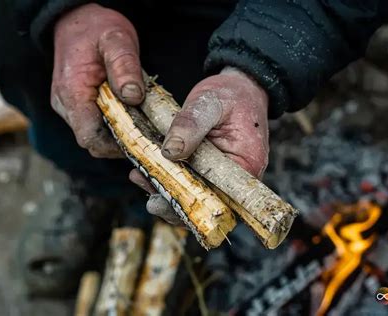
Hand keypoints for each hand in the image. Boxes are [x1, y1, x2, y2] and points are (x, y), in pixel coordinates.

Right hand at [51, 4, 143, 157]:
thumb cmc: (95, 28)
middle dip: (119, 142)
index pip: (90, 137)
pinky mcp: (73, 107)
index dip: (115, 145)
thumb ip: (124, 66)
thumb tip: (133, 97)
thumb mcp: (116, 39)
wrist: (75, 20)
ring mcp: (67, 108)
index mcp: (72, 92)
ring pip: (92, 135)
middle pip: (92, 141)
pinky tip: (127, 115)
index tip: (140, 139)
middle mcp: (65, 105)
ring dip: (115, 134)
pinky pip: (92, 125)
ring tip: (138, 122)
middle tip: (145, 133)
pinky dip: (111, 126)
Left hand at [130, 67, 269, 224]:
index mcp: (247, 165)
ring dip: (166, 193)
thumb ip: (191, 124)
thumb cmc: (231, 94)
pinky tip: (145, 173)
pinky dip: (167, 182)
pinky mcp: (207, 173)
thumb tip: (170, 152)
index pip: (221, 198)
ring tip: (140, 178)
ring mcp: (221, 178)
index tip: (165, 201)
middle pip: (206, 204)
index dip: (192, 204)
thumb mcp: (210, 103)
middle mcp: (236, 179)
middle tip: (148, 198)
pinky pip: (188, 185)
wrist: (238, 88)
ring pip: (194, 197)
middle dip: (174, 203)